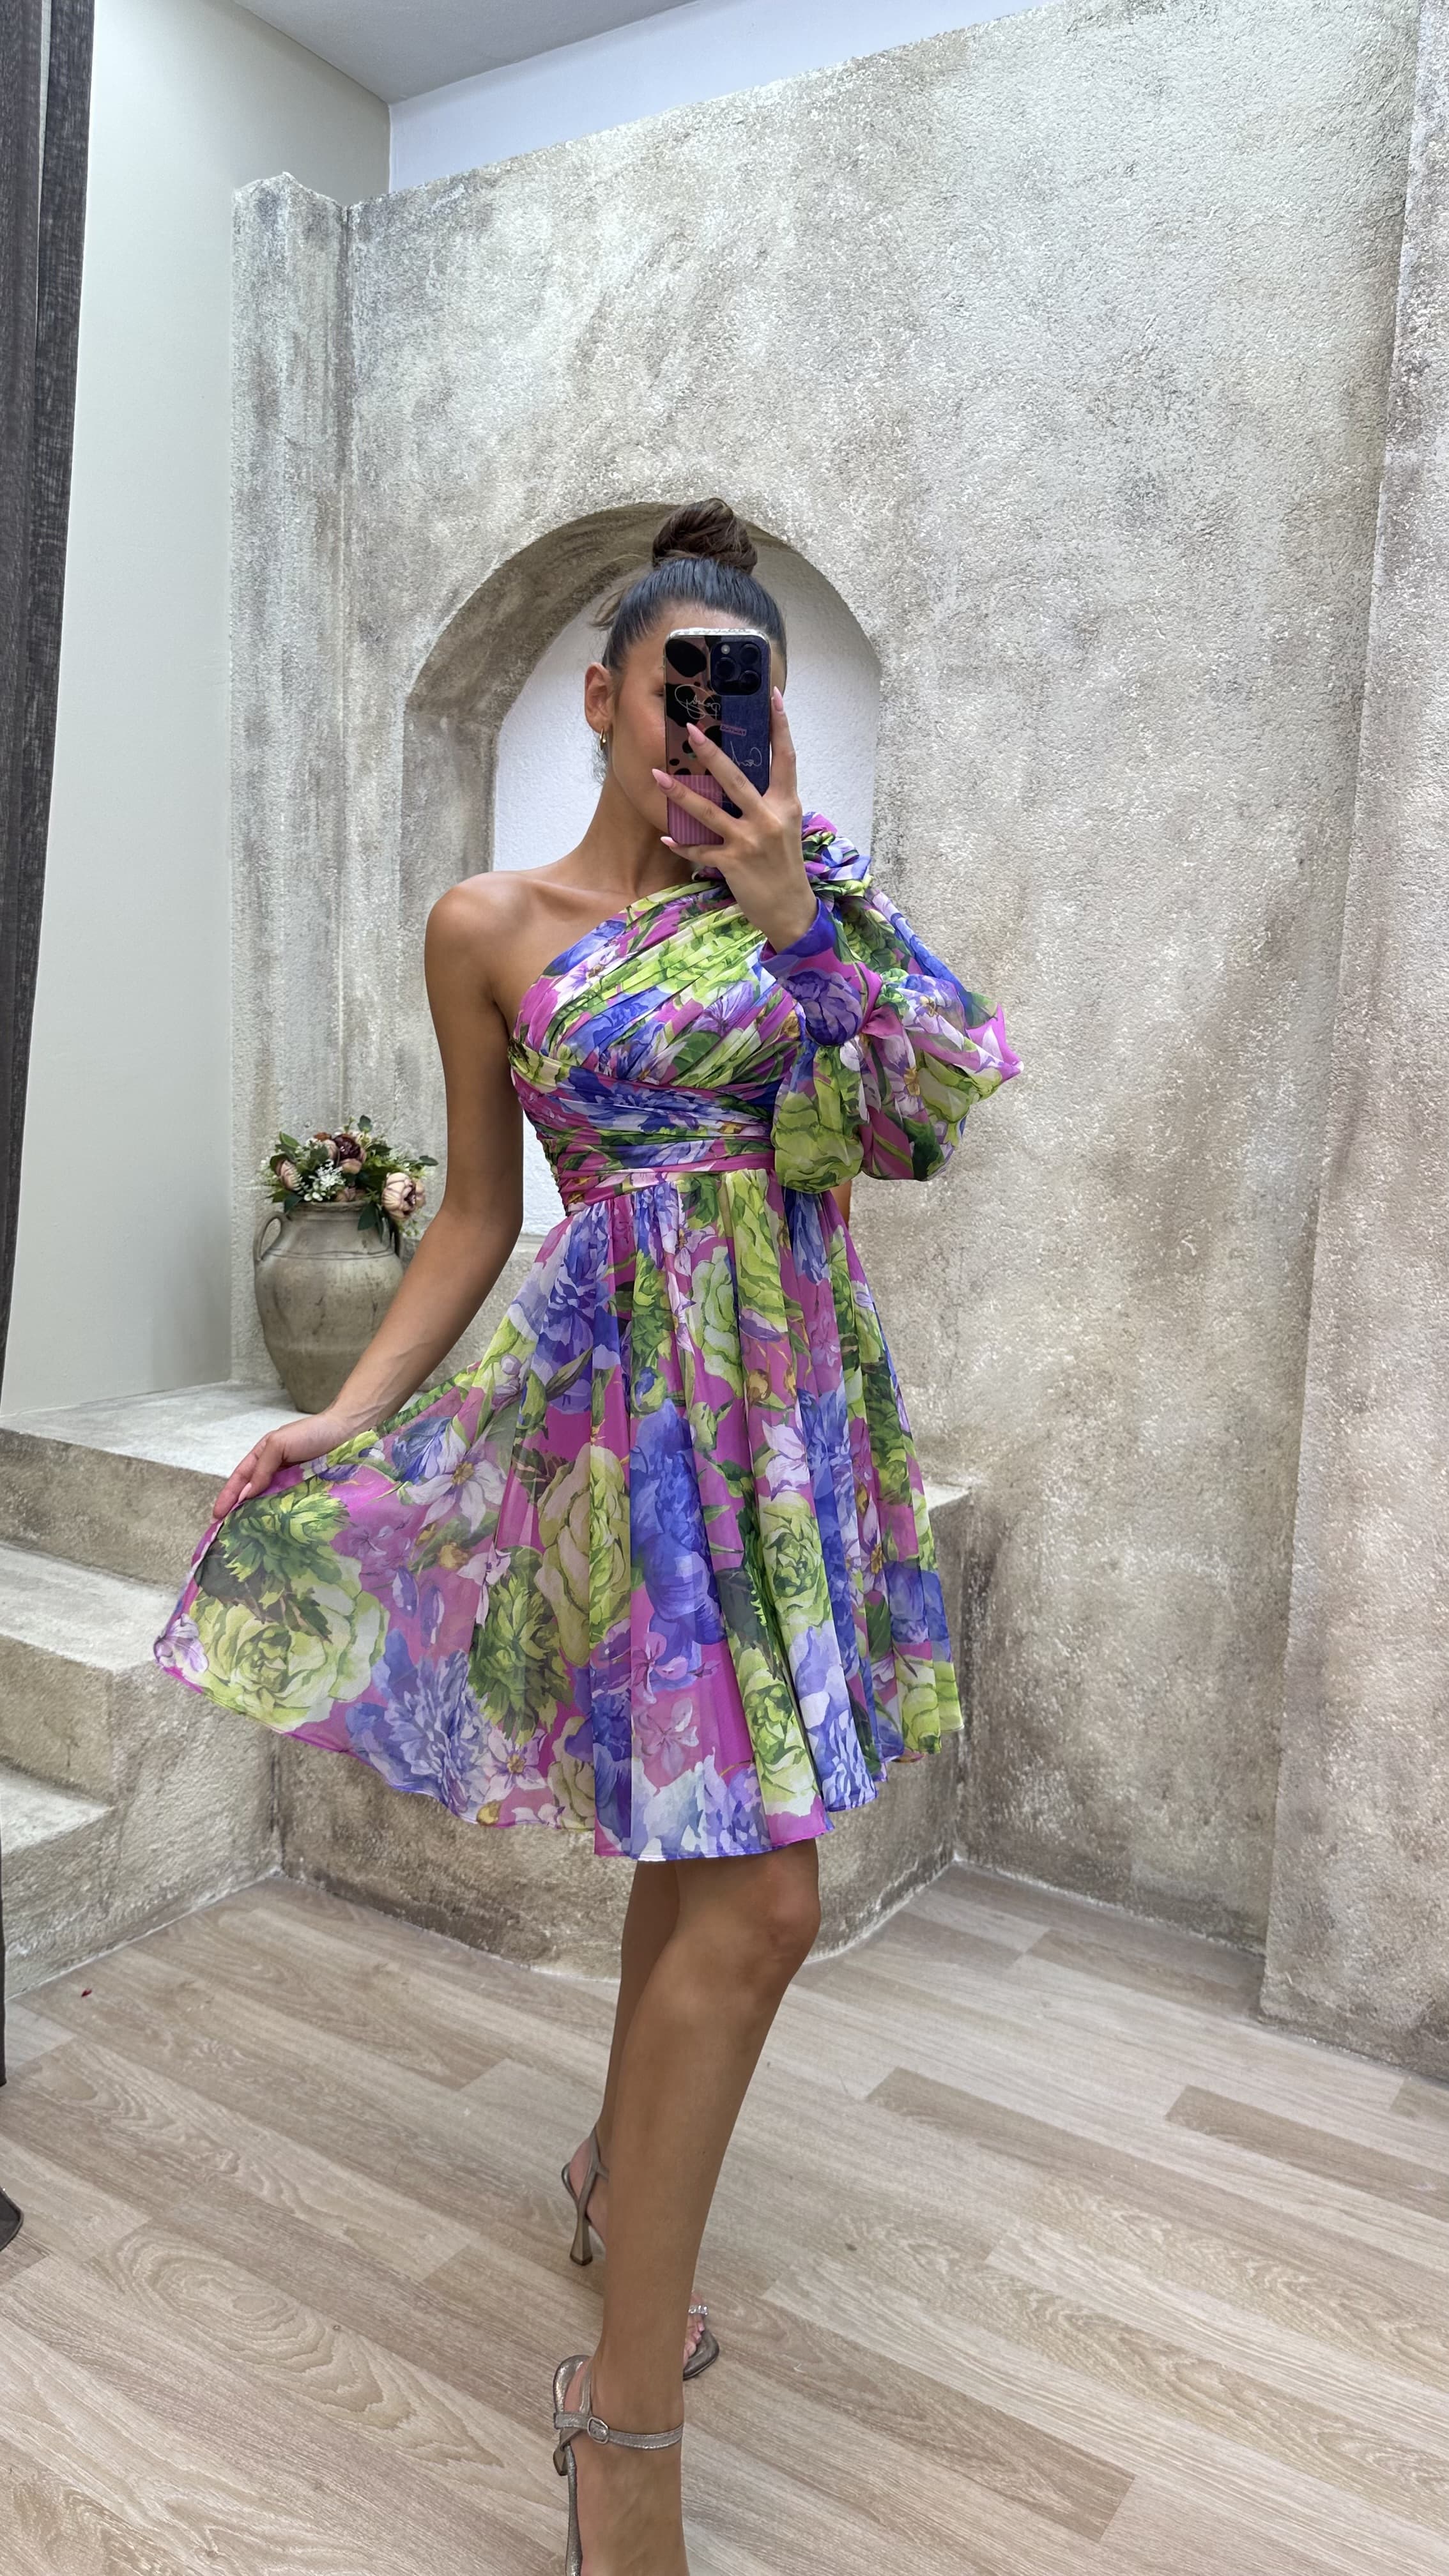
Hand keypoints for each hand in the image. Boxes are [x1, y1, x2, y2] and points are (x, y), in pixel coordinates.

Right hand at [209, 1406, 370, 1518]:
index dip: (227, 1497)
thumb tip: (246, 1495)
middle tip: (227, 1534)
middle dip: (239, 1512)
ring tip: (246, 1538)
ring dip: (259, 1519)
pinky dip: (282, 1519)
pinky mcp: (309, 1492)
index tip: (216, 1517)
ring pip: (271, 1503)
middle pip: (253, 1494)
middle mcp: (276, 1471)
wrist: (348, 1431)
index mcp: (264, 1456)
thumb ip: (262, 1468)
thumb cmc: (312, 1433)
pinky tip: (275, 1531)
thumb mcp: (279, 1444)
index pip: (240, 1479)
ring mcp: (292, 1483)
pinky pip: (292, 1508)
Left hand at [653, 687, 815, 952]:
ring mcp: (750, 840)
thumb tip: (744, 778)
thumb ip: (769, 802)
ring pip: (709, 811)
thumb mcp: (785, 827)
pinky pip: (700, 849)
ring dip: (680, 793)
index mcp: (786, 804)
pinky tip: (666, 835)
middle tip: (691, 729)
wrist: (791, 910)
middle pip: (736, 778)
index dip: (780, 725)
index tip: (772, 696)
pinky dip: (682, 843)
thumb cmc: (785, 866)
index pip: (786, 757)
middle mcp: (769, 818)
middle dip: (711, 753)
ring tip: (657, 776)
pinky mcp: (733, 862)